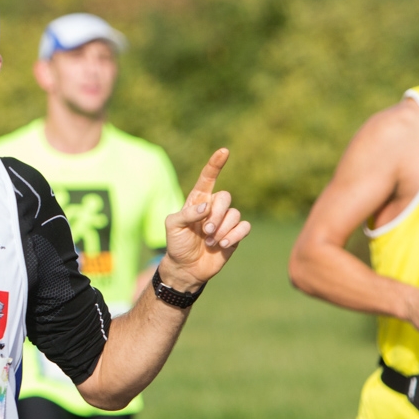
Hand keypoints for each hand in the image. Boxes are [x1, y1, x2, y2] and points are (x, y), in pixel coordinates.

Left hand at [161, 148, 250, 290]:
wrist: (186, 268)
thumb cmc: (177, 244)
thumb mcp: (173, 227)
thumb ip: (187, 214)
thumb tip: (207, 206)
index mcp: (197, 201)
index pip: (207, 178)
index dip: (215, 165)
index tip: (224, 151)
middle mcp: (213, 208)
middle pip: (225, 197)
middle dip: (217, 215)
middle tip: (206, 231)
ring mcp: (225, 221)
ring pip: (235, 214)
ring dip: (222, 229)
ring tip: (211, 241)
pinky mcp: (235, 234)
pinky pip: (244, 227)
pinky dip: (235, 235)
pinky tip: (223, 245)